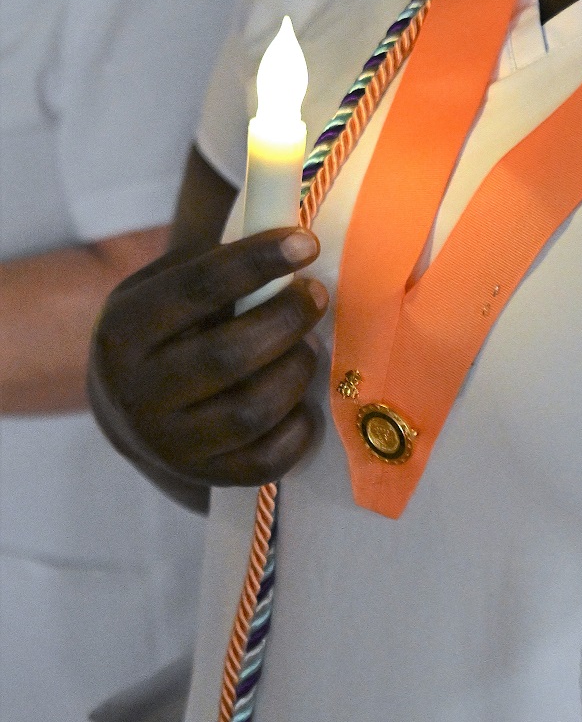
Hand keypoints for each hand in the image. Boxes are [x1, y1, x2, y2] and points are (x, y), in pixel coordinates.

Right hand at [88, 229, 327, 497]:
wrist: (130, 410)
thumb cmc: (166, 330)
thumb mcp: (164, 286)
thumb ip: (213, 265)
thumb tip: (286, 243)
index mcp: (124, 331)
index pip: (196, 289)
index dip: (256, 262)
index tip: (306, 242)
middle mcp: (137, 394)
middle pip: (227, 356)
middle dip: (286, 318)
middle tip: (315, 294)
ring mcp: (168, 444)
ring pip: (250, 412)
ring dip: (296, 371)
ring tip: (305, 347)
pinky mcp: (205, 479)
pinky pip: (267, 460)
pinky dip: (299, 427)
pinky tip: (301, 399)